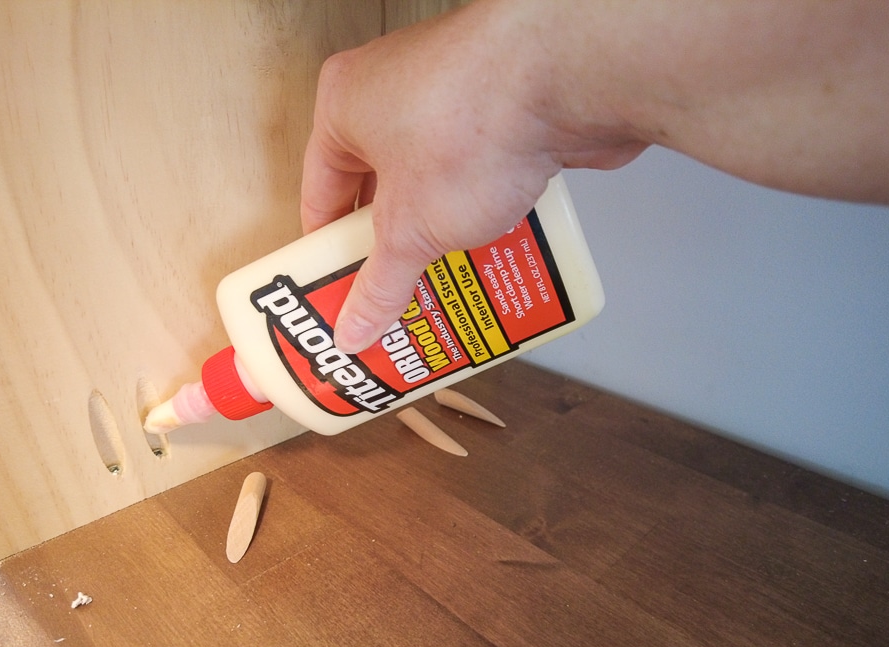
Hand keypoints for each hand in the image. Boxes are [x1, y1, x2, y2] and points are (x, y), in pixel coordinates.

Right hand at [300, 2, 645, 352]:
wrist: (567, 78)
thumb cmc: (471, 122)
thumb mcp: (411, 228)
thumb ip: (381, 282)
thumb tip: (357, 325)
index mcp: (346, 104)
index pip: (321, 192)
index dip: (329, 250)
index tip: (339, 293)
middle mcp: (396, 90)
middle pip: (383, 190)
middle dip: (395, 248)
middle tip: (396, 298)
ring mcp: (455, 95)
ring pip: (438, 184)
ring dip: (445, 235)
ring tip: (451, 284)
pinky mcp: (507, 109)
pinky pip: (484, 173)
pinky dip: (487, 212)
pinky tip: (496, 251)